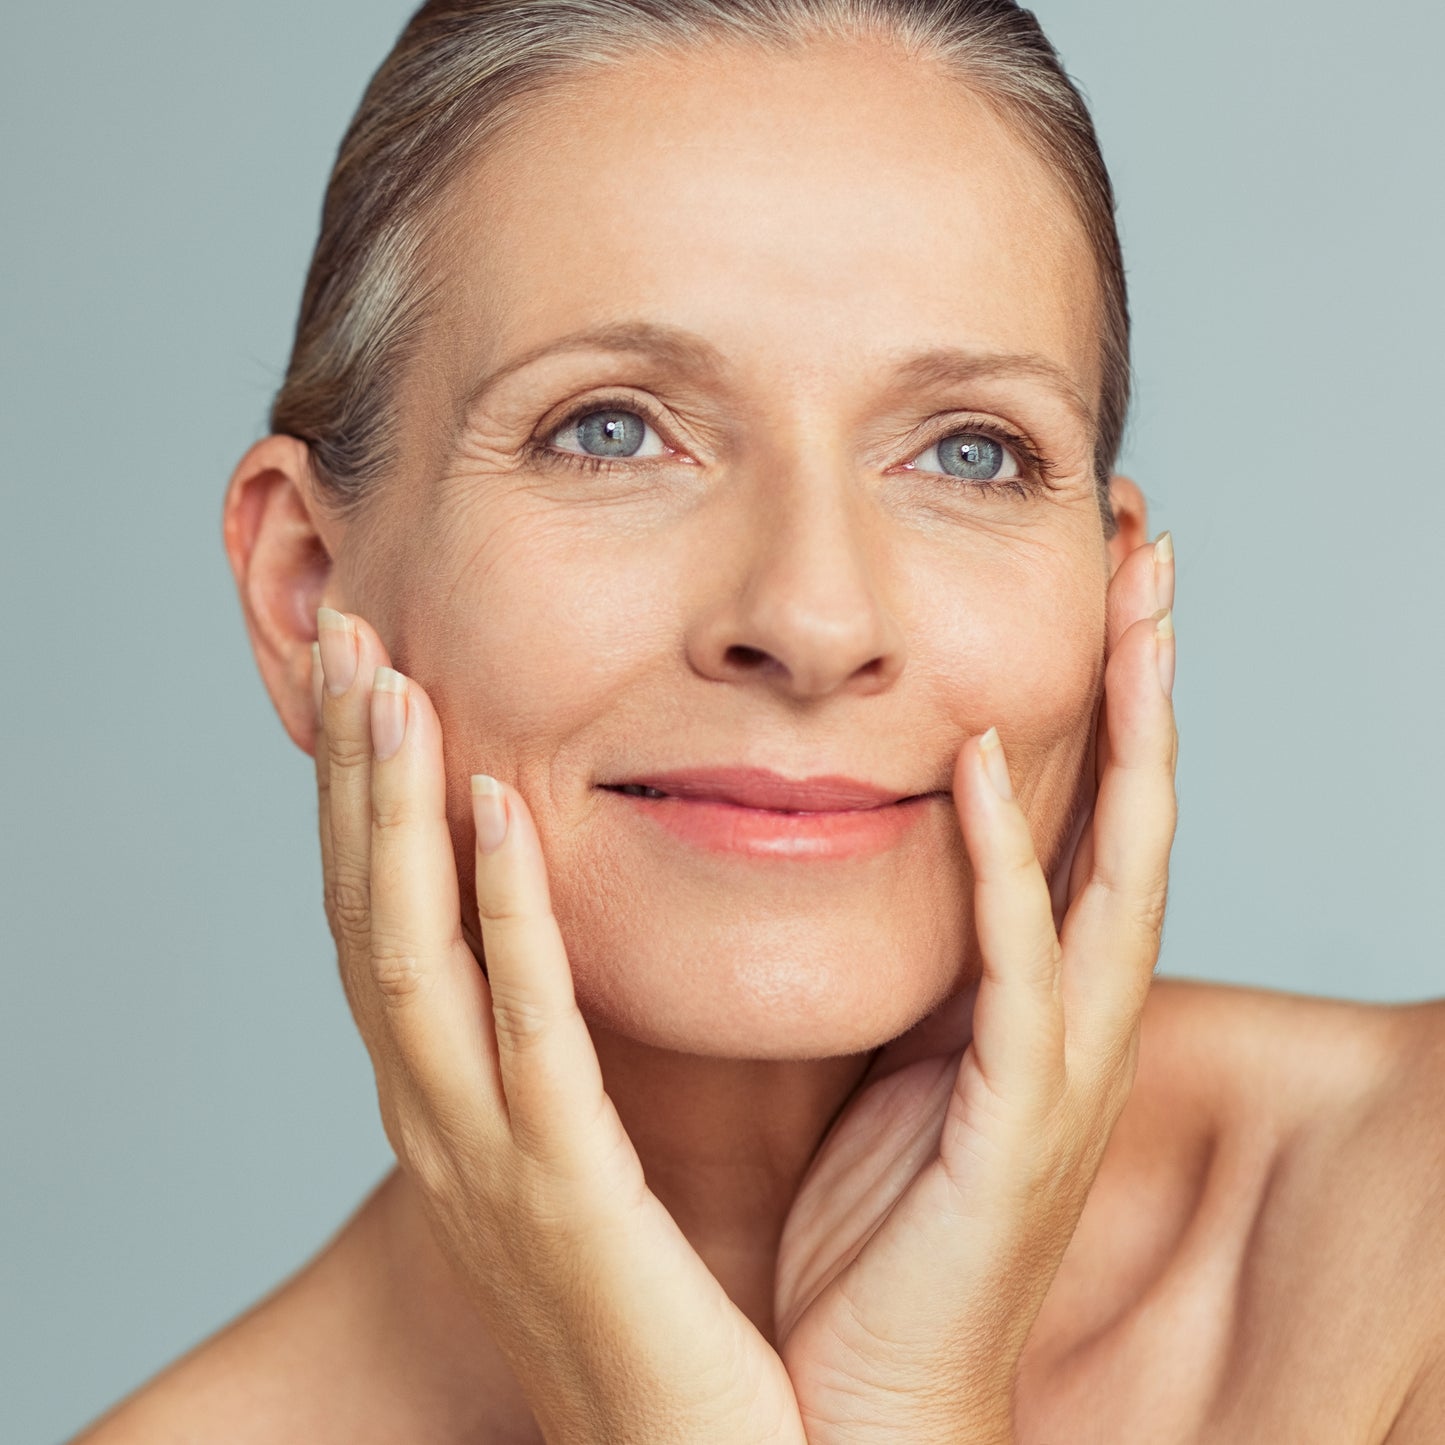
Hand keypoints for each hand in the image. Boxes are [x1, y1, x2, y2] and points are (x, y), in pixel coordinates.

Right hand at [310, 608, 805, 1444]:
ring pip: (412, 954)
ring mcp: (483, 1157)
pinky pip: (526, 1033)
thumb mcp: (573, 1148)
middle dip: (351, 776)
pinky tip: (494, 815)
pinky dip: (502, 918)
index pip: (382, 922)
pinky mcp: (563, 1194)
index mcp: (447, 1100)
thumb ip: (557, 1041)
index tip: (373, 681)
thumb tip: (560, 935)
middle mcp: (436, 1117)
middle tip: (350, 639)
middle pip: (366, 914)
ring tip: (391, 686)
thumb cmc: (645, 1298)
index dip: (361, 801)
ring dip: (393, 814)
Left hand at [772, 535, 1177, 1443]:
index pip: (1087, 818)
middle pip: (1136, 816)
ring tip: (1126, 605)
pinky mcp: (1014, 1125)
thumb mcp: (896, 1063)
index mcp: (1038, 1002)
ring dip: (1127, 736)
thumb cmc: (876, 1234)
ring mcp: (1060, 1072)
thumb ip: (913, 963)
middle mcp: (1074, 1022)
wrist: (867, 1399)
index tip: (1094, 582)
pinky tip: (977, 767)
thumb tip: (871, 857)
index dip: (1106, 698)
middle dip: (1147, 678)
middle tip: (1147, 546)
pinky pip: (1021, 975)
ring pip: (1117, 874)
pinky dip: (1006, 868)